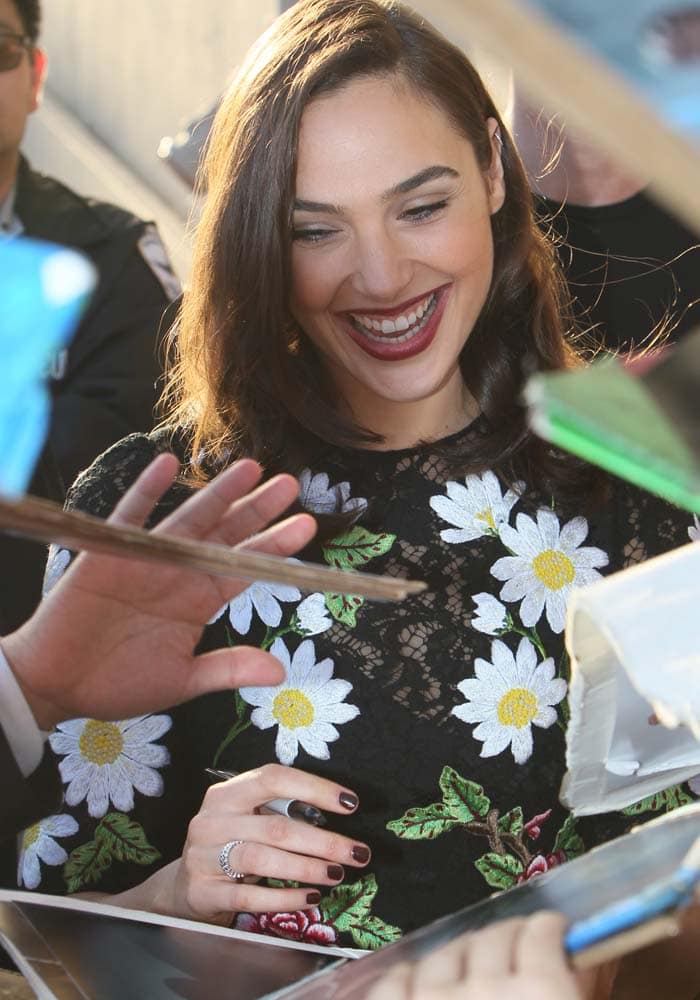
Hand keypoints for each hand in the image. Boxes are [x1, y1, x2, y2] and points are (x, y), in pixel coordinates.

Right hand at [1, 454, 315, 727]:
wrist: (55, 685)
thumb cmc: (116, 684)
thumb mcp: (180, 682)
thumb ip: (226, 671)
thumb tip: (279, 673)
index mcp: (198, 601)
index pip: (244, 568)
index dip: (274, 547)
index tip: (305, 526)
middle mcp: (179, 573)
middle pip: (225, 534)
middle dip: (257, 509)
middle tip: (291, 485)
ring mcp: (147, 559)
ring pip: (189, 518)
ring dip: (218, 492)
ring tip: (250, 467)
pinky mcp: (110, 553)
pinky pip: (130, 515)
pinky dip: (146, 490)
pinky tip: (167, 463)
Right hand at [148, 764, 370, 924]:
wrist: (184, 886)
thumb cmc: (228, 844)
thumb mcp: (246, 819)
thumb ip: (278, 811)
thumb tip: (337, 812)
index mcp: (226, 793)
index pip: (273, 779)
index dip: (314, 788)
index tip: (350, 803)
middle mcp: (212, 820)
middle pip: (275, 827)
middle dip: (323, 841)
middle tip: (357, 852)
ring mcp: (203, 856)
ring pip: (261, 859)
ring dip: (306, 868)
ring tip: (336, 874)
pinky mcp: (203, 892)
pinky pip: (249, 896)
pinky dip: (284, 897)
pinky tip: (310, 897)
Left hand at [370, 913, 586, 999]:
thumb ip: (585, 988)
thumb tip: (592, 953)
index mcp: (544, 997)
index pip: (542, 933)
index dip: (549, 929)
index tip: (552, 932)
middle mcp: (488, 993)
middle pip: (495, 936)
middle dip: (510, 938)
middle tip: (517, 952)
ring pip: (447, 950)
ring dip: (462, 957)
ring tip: (473, 973)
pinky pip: (399, 978)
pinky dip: (412, 977)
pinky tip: (424, 985)